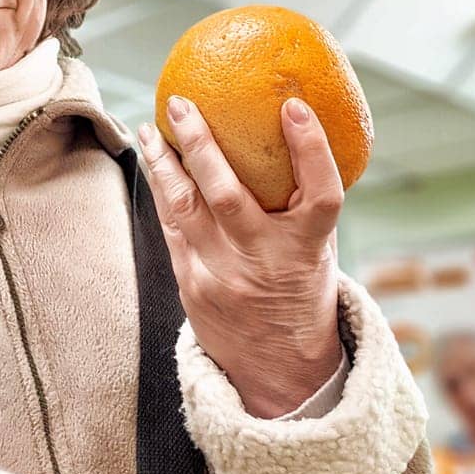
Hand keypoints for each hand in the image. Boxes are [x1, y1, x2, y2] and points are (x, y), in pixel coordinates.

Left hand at [137, 95, 342, 418]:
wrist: (279, 370)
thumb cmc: (300, 289)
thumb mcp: (317, 249)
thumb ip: (302, 202)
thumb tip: (288, 125)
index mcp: (309, 248)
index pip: (322, 194)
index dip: (311, 149)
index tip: (293, 106)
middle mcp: (265, 260)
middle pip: (228, 195)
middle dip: (200, 144)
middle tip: (180, 103)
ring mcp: (223, 274)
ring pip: (184, 207)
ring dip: (163, 162)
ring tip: (152, 127)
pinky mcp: (191, 282)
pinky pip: (170, 225)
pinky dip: (160, 189)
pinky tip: (152, 161)